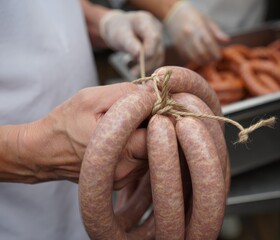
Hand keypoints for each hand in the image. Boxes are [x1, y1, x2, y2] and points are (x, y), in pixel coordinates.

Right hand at [15, 83, 147, 186]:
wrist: (44, 152)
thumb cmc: (65, 123)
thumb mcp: (92, 98)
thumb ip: (126, 93)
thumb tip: (153, 92)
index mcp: (120, 150)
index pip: (159, 132)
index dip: (159, 114)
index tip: (148, 103)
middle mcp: (125, 170)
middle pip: (158, 144)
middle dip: (153, 124)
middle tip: (138, 111)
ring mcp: (124, 178)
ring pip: (151, 153)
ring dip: (146, 136)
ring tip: (127, 125)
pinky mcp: (122, 181)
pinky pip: (142, 161)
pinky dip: (138, 147)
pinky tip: (123, 138)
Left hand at [100, 10, 163, 75]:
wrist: (118, 28)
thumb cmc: (117, 29)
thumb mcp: (120, 35)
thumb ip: (130, 44)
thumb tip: (139, 55)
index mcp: (146, 21)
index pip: (154, 38)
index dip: (149, 52)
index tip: (137, 62)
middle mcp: (156, 29)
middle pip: (158, 49)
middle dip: (147, 62)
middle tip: (133, 72)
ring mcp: (159, 39)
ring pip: (158, 56)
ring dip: (147, 67)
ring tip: (133, 72)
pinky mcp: (158, 48)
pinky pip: (156, 60)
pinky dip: (148, 66)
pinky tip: (138, 70)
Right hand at [164, 1, 228, 64]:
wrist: (174, 14)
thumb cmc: (194, 17)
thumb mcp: (207, 20)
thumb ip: (217, 32)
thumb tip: (227, 41)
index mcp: (198, 26)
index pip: (209, 42)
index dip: (215, 52)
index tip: (219, 57)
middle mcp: (189, 34)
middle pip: (201, 52)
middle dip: (209, 59)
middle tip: (213, 61)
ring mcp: (182, 41)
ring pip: (193, 57)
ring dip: (202, 62)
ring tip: (207, 61)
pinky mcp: (177, 46)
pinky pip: (186, 57)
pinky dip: (194, 60)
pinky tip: (198, 58)